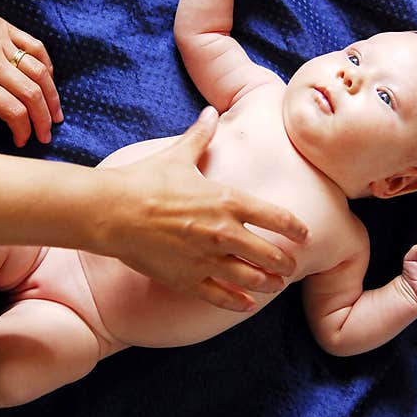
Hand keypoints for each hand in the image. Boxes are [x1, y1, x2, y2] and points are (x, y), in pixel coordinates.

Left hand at [0, 0, 63, 146]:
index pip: (13, 112)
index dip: (23, 131)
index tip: (22, 141)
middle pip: (32, 95)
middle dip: (44, 120)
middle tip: (46, 134)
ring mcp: (1, 42)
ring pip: (40, 72)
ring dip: (52, 96)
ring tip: (56, 112)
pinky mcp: (3, 26)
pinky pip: (34, 46)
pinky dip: (46, 64)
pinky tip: (48, 77)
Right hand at [99, 107, 308, 311]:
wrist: (112, 211)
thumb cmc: (145, 181)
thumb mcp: (178, 155)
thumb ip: (200, 136)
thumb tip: (209, 112)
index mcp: (228, 201)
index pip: (277, 218)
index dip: (296, 228)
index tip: (304, 235)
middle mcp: (224, 233)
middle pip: (270, 254)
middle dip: (285, 262)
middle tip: (291, 266)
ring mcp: (207, 259)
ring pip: (251, 279)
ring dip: (267, 283)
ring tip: (274, 284)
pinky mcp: (187, 279)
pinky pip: (220, 296)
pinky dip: (237, 302)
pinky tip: (246, 304)